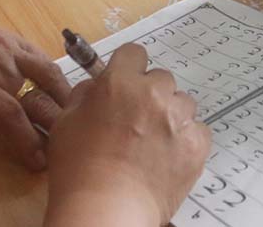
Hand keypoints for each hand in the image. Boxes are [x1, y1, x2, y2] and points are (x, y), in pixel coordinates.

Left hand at [0, 0, 70, 198]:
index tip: (38, 162)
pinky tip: (62, 93)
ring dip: (62, 96)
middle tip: (65, 146)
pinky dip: (55, 76)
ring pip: (46, 72)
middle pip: (34, 95)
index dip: (26, 138)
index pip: (8, 113)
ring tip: (75, 119)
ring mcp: (7, 47)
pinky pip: (42, 58)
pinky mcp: (13, 39)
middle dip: (52, 122)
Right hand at [44, 44, 209, 226]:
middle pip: (161, 79)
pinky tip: (167, 158)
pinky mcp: (197, 144)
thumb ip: (84, 95)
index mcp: (120, 82)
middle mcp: (153, 93)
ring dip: (170, 116)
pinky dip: (186, 141)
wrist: (106, 209)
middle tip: (136, 121)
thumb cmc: (78, 170)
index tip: (126, 84)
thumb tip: (96, 86)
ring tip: (152, 144)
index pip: (134, 53)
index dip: (129, 69)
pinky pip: (197, 130)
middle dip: (150, 95)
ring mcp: (179, 118)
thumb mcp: (65, 123)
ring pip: (182, 104)